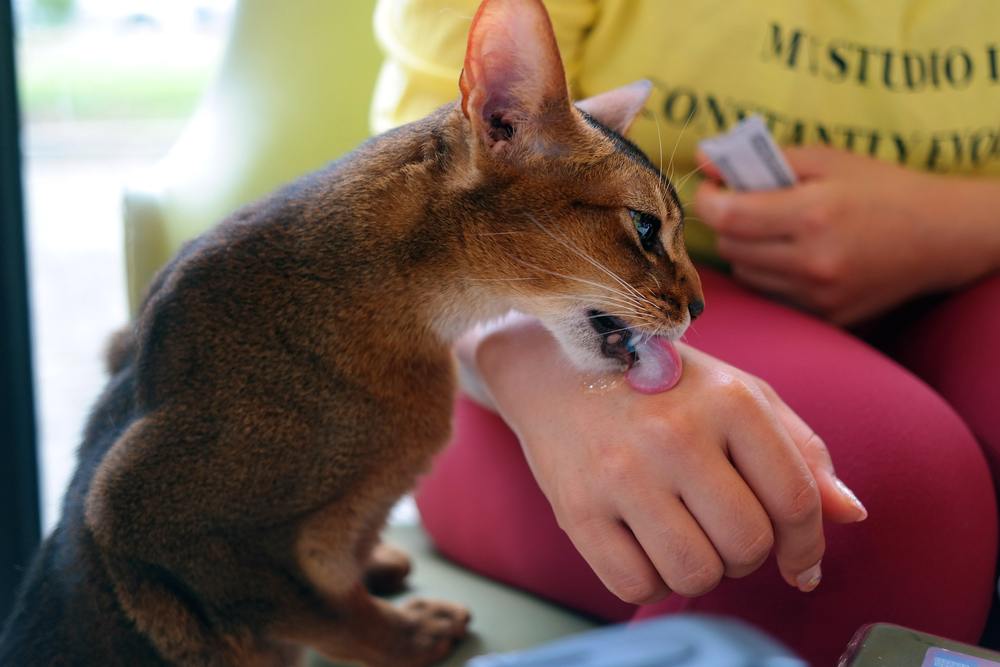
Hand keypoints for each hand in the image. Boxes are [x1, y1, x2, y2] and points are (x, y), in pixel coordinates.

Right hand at [472, 318, 866, 603]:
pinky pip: (636, 586)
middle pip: (748, 545)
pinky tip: (645, 546)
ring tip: (684, 536)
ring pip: (696, 574)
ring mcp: (621, 473)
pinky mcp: (576, 508)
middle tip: (723, 531)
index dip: (807, 544)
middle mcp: (675, 435)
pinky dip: (650, 581)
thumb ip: (799, 450)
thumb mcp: (736, 393)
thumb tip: (851, 514)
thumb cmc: (659, 383)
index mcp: (728, 400)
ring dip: (701, 571)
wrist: (553, 368)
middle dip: (748, 555)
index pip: (795, 500)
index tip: (799, 560)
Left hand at [695, 146, 999, 324]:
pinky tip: (792, 255)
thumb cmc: (881, 188)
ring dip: (745, 249)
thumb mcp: (827, 160)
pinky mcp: (825, 316)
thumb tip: (704, 158)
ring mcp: (818, 294)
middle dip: (726, 222)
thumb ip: (763, 160)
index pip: (727, 216)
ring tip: (772, 229)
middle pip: (730, 246)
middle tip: (741, 203)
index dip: (707, 199)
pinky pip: (770, 294)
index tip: (711, 186)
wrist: (941, 236)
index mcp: (813, 214)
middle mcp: (813, 260)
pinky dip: (769, 273)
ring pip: (746, 273)